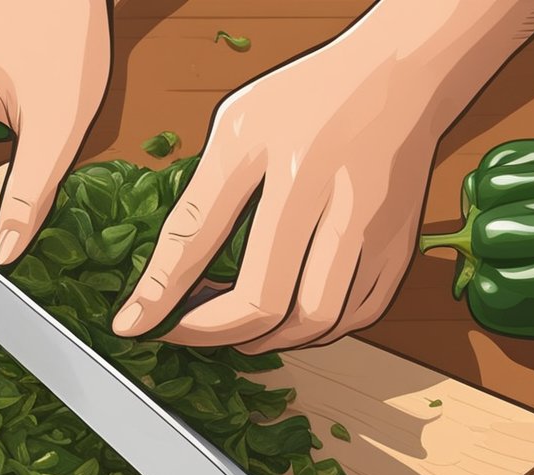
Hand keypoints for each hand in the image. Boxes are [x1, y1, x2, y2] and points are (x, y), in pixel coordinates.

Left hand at [111, 0, 533, 353]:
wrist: (400, 75)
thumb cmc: (306, 99)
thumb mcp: (238, 129)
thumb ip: (202, 197)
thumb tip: (163, 273)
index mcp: (284, 162)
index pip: (202, 242)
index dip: (160, 295)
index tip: (131, 325)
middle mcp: (335, 198)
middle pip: (266, 300)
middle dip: (212, 331)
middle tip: (184, 330)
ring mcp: (376, 228)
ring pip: (316, 319)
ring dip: (267, 340)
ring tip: (234, 331)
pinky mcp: (402, 246)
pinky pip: (357, 315)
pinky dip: (315, 331)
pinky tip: (287, 320)